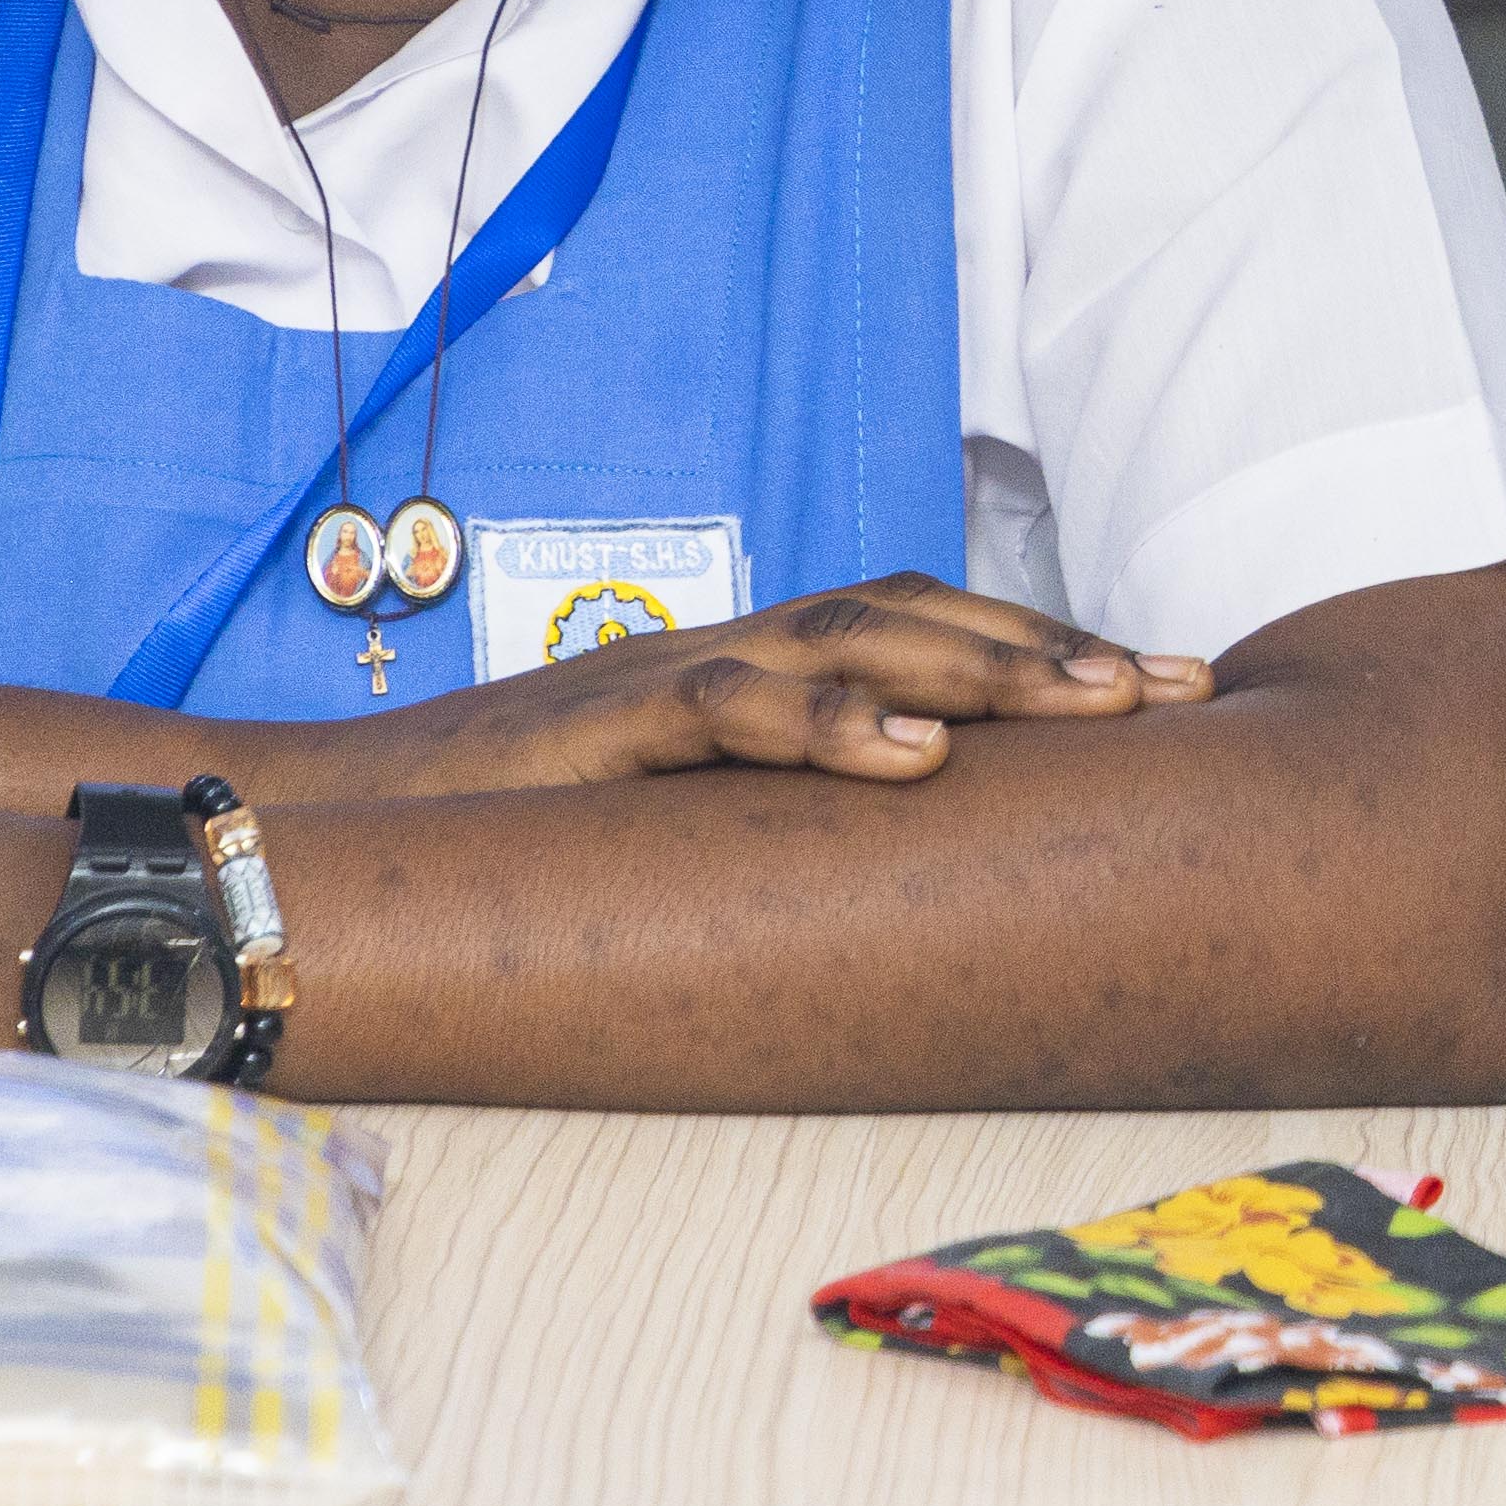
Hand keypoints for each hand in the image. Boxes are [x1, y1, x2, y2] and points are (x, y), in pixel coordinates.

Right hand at [295, 570, 1214, 804]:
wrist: (322, 834)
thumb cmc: (502, 849)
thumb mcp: (665, 838)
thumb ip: (766, 830)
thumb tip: (908, 887)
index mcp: (746, 677)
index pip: (919, 632)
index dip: (1045, 648)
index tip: (1177, 693)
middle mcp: (719, 656)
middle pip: (913, 618)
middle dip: (1057, 650)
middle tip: (1182, 689)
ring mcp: (659, 678)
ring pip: (844, 638)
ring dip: (980, 667)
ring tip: (1096, 704)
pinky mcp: (597, 727)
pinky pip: (722, 707)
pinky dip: (822, 722)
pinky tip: (911, 758)